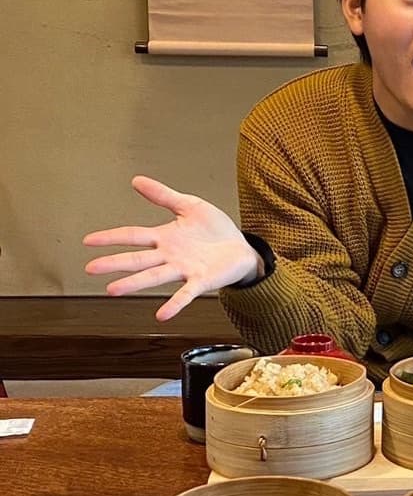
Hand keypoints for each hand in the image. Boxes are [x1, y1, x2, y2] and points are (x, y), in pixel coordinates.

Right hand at [83, 175, 260, 320]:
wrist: (242, 248)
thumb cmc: (216, 230)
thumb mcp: (189, 206)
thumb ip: (163, 196)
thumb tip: (137, 180)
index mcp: (165, 238)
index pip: (132, 236)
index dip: (111, 237)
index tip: (88, 240)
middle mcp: (170, 256)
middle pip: (137, 259)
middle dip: (114, 262)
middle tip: (91, 268)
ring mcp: (184, 270)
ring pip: (154, 276)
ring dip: (133, 283)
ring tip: (113, 289)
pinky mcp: (201, 281)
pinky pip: (185, 294)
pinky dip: (174, 304)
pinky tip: (162, 314)